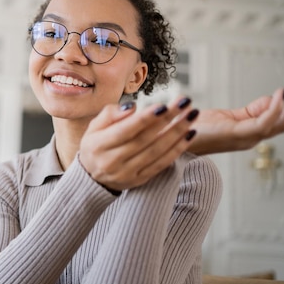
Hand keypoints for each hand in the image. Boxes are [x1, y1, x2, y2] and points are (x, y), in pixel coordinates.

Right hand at [79, 96, 198, 191]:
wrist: (91, 179)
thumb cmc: (95, 146)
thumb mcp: (94, 127)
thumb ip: (110, 115)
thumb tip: (132, 107)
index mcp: (98, 145)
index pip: (125, 131)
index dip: (145, 119)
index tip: (163, 105)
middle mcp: (112, 161)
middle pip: (145, 140)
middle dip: (168, 120)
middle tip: (186, 102)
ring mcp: (127, 173)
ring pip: (156, 152)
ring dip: (177, 133)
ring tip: (192, 115)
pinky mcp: (139, 180)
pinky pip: (161, 164)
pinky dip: (177, 150)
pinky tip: (189, 135)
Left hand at [189, 78, 283, 154]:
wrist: (172, 137)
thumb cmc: (195, 127)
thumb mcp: (227, 116)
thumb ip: (250, 110)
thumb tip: (273, 98)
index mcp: (250, 133)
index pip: (278, 119)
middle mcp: (251, 138)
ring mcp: (245, 138)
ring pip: (280, 123)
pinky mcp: (236, 135)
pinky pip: (263, 124)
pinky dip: (273, 109)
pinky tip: (280, 95)